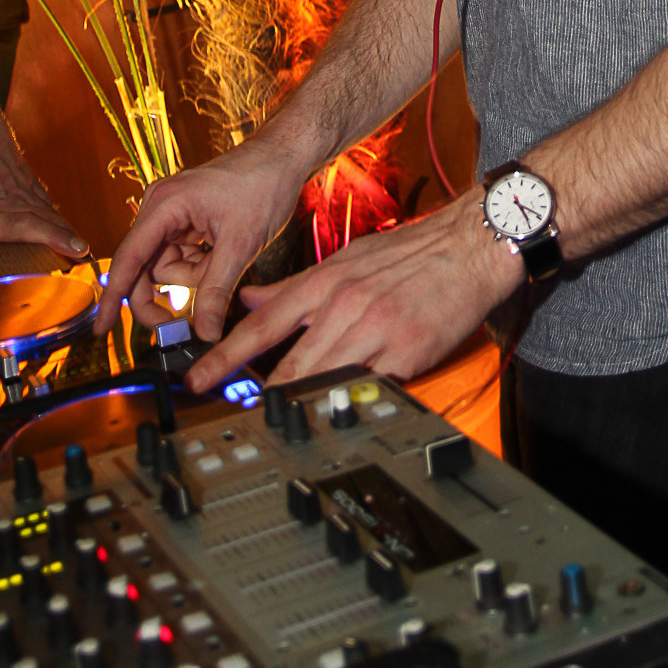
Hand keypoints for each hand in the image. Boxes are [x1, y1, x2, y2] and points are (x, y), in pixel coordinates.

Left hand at [0, 80, 87, 277]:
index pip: (25, 232)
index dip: (54, 241)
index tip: (77, 251)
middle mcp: (4, 200)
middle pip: (42, 222)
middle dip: (65, 239)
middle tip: (86, 256)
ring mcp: (15, 182)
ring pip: (44, 207)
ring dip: (61, 225)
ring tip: (77, 243)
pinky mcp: (17, 168)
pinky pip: (38, 192)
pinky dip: (50, 208)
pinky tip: (53, 214)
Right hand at [93, 139, 308, 343]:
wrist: (283, 158)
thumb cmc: (263, 185)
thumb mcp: (240, 245)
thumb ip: (217, 290)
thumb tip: (204, 332)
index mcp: (165, 205)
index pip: (129, 258)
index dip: (113, 297)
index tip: (100, 328)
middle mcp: (161, 208)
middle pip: (145, 267)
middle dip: (163, 294)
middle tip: (174, 325)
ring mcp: (172, 214)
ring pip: (167, 266)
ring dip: (193, 276)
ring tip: (225, 257)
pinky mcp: (186, 221)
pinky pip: (182, 257)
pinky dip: (201, 265)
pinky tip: (223, 250)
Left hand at [187, 195, 523, 392]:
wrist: (468, 246)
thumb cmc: (410, 252)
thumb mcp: (345, 259)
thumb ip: (295, 285)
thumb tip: (251, 298)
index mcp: (325, 282)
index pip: (262, 324)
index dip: (226, 356)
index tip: (199, 378)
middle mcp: (344, 306)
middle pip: (288, 363)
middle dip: (257, 394)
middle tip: (233, 415)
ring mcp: (375, 331)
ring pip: (323, 379)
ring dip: (299, 402)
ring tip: (279, 422)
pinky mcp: (406, 353)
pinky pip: (368, 386)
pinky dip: (348, 400)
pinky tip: (334, 411)